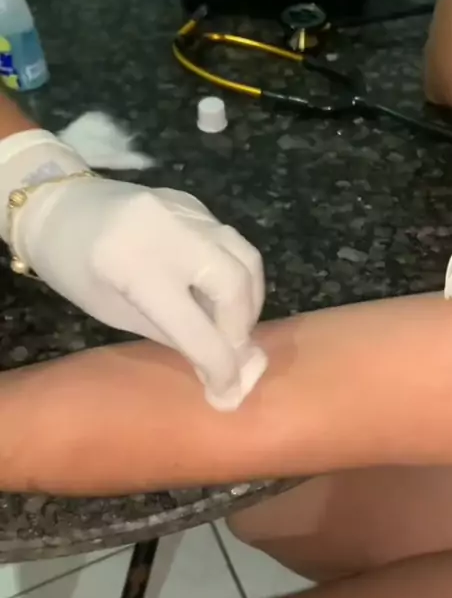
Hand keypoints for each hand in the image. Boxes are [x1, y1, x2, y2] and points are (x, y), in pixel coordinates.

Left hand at [0, 130, 265, 407]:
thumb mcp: (114, 312)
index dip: (219, 366)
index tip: (228, 393)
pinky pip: (231, 243)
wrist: (57, 204)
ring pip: (246, 258)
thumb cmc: (73, 269)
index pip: (196, 327)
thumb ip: (172, 337)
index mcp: (136, 267)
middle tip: (230, 352)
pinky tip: (217, 294)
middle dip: (240, 328)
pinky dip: (235, 275)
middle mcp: (169, 232)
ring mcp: (186, 211)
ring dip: (248, 301)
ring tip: (231, 325)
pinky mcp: (195, 203)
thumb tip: (221, 371)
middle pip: (235, 284)